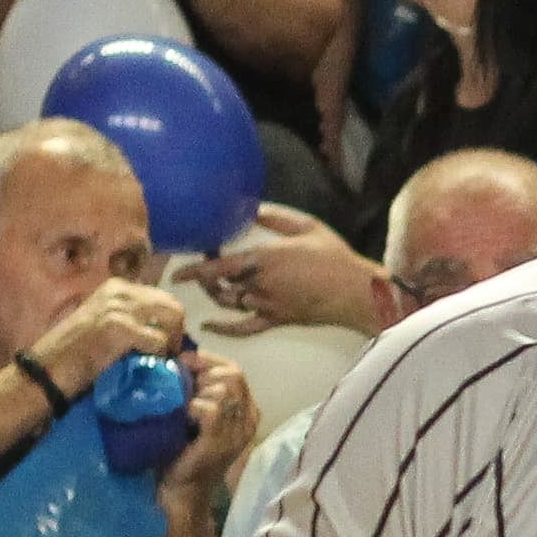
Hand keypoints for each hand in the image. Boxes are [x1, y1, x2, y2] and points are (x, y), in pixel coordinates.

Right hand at [26, 276, 189, 391]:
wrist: (48, 369)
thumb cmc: (75, 351)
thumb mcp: (104, 322)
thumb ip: (131, 317)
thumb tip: (162, 327)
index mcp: (116, 288)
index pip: (163, 298)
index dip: (169, 323)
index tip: (163, 345)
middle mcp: (120, 291)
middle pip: (172, 305)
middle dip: (177, 332)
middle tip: (167, 355)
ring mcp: (119, 307)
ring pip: (172, 317)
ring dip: (171, 342)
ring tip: (159, 359)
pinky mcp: (119, 327)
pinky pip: (159, 340)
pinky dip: (159, 355)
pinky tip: (146, 365)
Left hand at [160, 352, 261, 511]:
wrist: (180, 486)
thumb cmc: (183, 446)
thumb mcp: (195, 410)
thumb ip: (197, 386)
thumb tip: (178, 355)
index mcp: (246, 408)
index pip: (234, 369)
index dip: (206, 362)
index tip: (181, 366)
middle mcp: (249, 417)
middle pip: (233, 374)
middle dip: (202, 374)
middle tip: (182, 388)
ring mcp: (238, 431)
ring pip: (224, 389)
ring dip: (197, 392)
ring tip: (183, 406)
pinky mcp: (221, 441)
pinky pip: (211, 409)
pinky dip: (193, 407)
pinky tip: (184, 418)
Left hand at [176, 204, 391, 336]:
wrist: (357, 293)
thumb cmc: (334, 257)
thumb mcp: (307, 226)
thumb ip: (276, 217)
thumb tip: (250, 207)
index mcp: (265, 259)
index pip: (219, 266)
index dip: (197, 267)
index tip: (180, 267)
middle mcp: (260, 284)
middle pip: (221, 283)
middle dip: (208, 276)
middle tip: (207, 263)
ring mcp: (267, 305)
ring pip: (230, 302)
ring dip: (215, 294)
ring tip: (210, 285)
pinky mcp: (277, 320)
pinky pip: (245, 328)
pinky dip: (224, 329)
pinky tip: (208, 326)